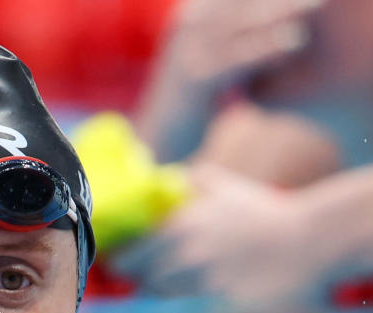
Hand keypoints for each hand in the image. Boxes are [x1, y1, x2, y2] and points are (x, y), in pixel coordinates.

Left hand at [112, 163, 372, 310]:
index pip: (127, 258)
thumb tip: (159, 178)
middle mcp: (184, 259)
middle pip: (142, 282)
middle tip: (149, 275)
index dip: (123, 262)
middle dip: (143, 279)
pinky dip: (181, 310)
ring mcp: (202, 285)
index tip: (125, 262)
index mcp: (177, 229)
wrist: (305, 241)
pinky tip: (188, 301)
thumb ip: (185, 181)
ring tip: (175, 284)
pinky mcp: (220, 307)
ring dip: (162, 294)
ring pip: (163, 300)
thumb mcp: (221, 185)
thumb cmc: (262, 211)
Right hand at [136, 0, 325, 160]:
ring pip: (243, 24)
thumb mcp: (212, 60)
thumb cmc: (191, 102)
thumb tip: (277, 20)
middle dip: (277, 0)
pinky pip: (239, 58)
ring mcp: (188, 51)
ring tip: (313, 7)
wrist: (158, 139)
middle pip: (241, 2)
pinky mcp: (195, 78)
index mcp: (190, 17)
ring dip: (281, 13)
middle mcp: (186, 28)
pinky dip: (268, 49)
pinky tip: (294, 43)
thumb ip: (235, 38)